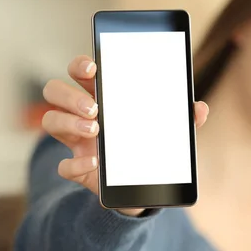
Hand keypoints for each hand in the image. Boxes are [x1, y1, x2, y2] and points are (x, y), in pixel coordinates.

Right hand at [41, 55, 208, 216]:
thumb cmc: (151, 145)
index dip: (80, 64)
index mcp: (104, 96)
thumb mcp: (169, 130)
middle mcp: (83, 114)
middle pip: (55, 90)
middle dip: (69, 94)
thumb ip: (183, 119)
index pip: (81, 71)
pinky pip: (63, 166)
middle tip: (95, 108)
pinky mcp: (78, 168)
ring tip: (95, 130)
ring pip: (50, 120)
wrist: (144, 185)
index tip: (94, 68)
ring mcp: (76, 141)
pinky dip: (75, 164)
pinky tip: (95, 163)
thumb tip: (199, 108)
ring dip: (68, 122)